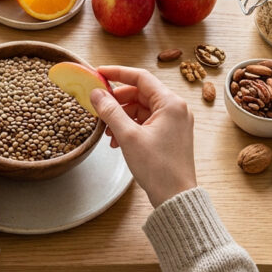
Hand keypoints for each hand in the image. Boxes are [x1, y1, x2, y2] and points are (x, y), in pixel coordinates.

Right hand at [90, 66, 196, 207]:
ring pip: (141, 109)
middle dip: (117, 101)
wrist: (175, 197)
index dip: (118, 73)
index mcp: (170, 103)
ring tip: (107, 132)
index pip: (141, 77)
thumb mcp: (128, 136)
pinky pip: (146, 122)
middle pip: (140, 93)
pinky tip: (116, 140)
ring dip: (122, 116)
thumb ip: (110, 111)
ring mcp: (174, 122)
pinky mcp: (170, 135)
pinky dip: (130, 127)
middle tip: (99, 107)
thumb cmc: (158, 168)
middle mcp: (176, 109)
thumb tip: (96, 93)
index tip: (99, 73)